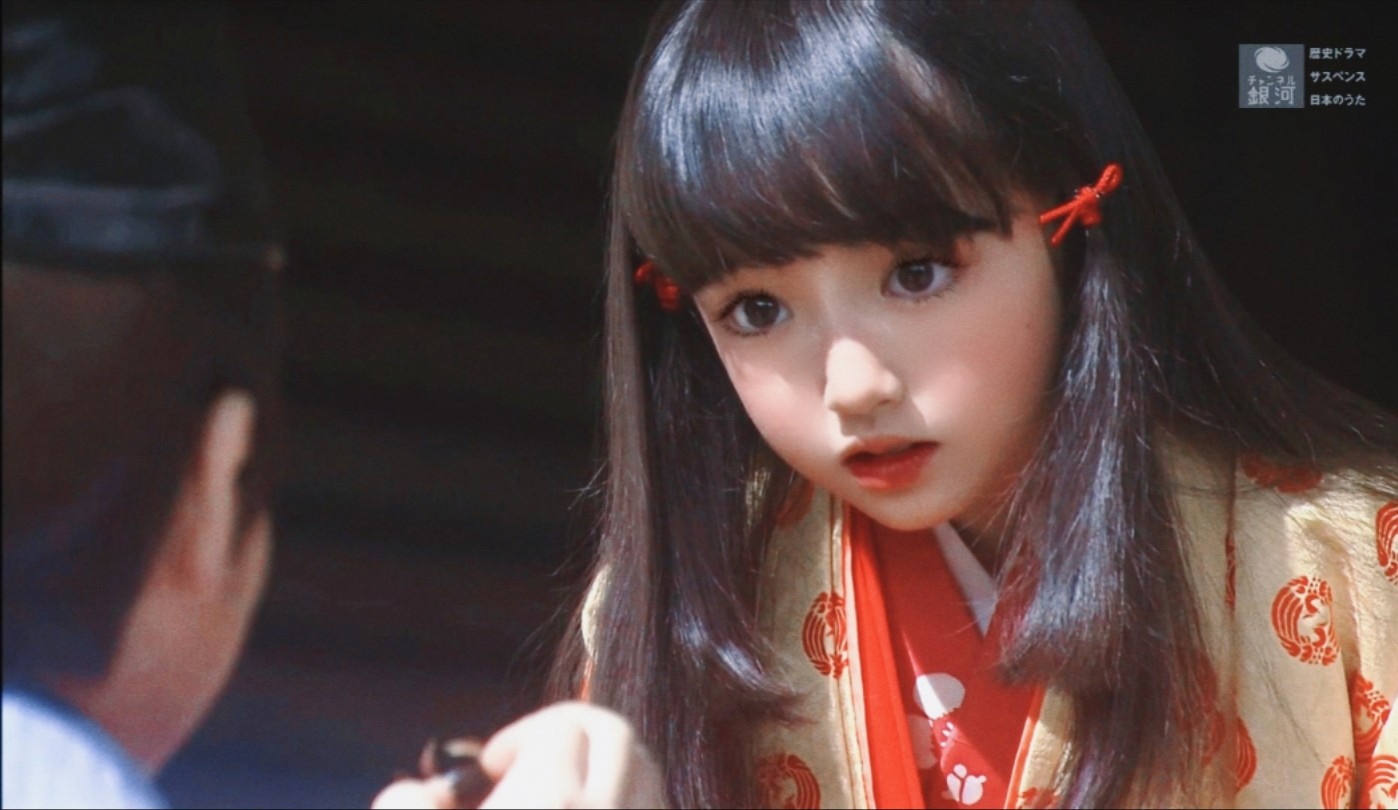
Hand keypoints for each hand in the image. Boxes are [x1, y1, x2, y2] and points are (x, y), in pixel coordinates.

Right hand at [370, 702, 665, 809]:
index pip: (564, 724)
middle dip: (577, 735)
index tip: (492, 767)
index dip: (523, 735)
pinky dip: (635, 804)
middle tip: (531, 771)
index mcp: (553, 800)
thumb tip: (414, 792)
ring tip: (563, 796)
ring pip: (651, 778)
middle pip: (620, 737)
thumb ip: (405, 806)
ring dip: (613, 770)